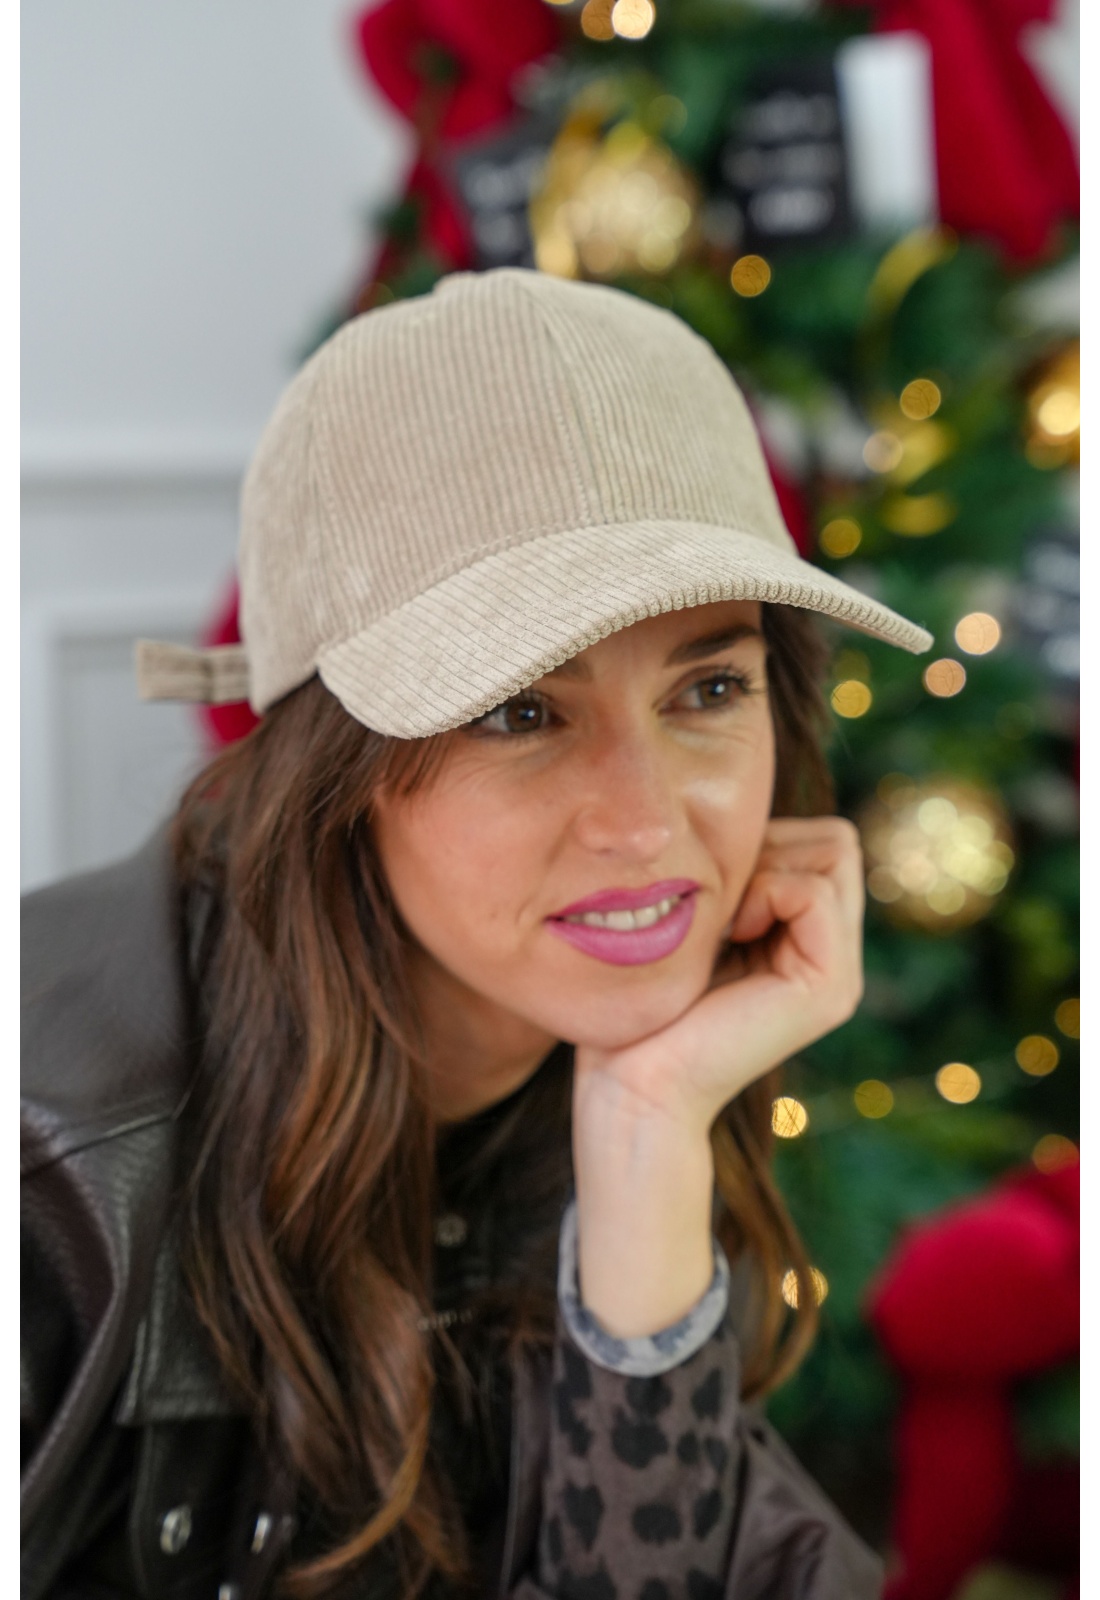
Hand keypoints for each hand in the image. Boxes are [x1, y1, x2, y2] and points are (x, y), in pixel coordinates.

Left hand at [571, 817, 863, 1336]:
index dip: (765, 838)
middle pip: (836, 841)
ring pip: (833, 853)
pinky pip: (813, 890)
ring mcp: (840, 974)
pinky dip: (764, 892)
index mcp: (807, 941)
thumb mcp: (695, 923)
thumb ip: (733, 880)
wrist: (632, 1087)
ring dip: (764, 867)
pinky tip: (728, 933)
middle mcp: (834, 956)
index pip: (821, 841)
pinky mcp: (830, 987)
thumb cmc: (641, 1006)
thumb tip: (742, 814)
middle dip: (771, 846)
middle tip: (718, 899)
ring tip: (722, 920)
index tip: (711, 885)